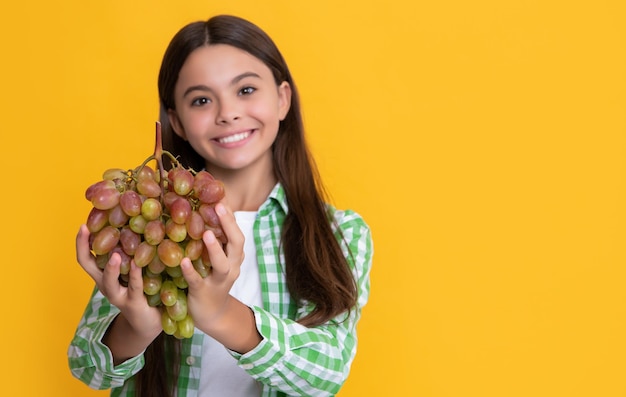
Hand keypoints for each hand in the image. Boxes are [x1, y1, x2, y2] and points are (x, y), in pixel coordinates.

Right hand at [75, 225, 160, 337]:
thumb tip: (137, 223)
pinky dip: (135, 275)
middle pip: (89, 266)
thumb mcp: (133, 269)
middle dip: (84, 247)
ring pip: (109, 281)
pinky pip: (134, 287)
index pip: (87, 256)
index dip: (81, 242)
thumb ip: (132, 252)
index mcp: (104, 274)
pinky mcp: (134, 303)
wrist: (150, 322)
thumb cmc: (142, 290)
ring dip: (111, 268)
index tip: (82, 224)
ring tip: (116, 255)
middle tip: (85, 229)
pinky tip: (138, 265)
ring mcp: (119, 295)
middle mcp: (107, 284)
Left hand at [180, 202, 244, 331]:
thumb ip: (215, 240)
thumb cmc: (211, 280)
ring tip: (205, 234)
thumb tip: (203, 210)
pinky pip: (198, 280)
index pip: (237, 234)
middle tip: (219, 207)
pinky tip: (182, 261)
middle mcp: (231, 267)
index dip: (231, 217)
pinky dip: (191, 271)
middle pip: (237, 244)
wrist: (212, 314)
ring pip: (222, 264)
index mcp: (234, 257)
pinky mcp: (203, 292)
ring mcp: (218, 281)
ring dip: (215, 248)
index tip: (222, 198)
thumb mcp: (218, 259)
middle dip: (229, 225)